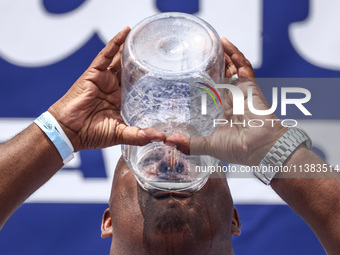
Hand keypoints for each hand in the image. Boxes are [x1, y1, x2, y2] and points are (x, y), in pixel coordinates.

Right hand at [48, 27, 164, 150]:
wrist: (69, 132)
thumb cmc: (91, 134)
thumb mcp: (120, 134)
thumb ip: (139, 135)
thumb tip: (161, 138)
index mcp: (121, 100)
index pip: (137, 85)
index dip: (148, 77)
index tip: (164, 71)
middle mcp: (114, 88)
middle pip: (130, 70)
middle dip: (142, 60)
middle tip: (157, 49)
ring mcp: (104, 79)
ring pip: (120, 59)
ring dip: (130, 48)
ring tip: (145, 37)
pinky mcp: (94, 73)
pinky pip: (106, 55)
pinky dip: (115, 43)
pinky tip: (126, 32)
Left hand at [166, 38, 286, 165]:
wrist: (260, 147)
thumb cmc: (236, 148)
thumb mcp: (207, 144)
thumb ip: (188, 143)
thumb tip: (167, 141)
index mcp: (220, 112)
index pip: (209, 92)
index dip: (202, 82)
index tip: (190, 74)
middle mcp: (230, 100)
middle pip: (220, 77)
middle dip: (212, 65)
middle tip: (200, 53)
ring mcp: (240, 92)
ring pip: (231, 69)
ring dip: (223, 56)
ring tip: (213, 43)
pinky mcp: (250, 86)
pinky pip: (244, 66)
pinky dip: (236, 54)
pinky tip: (226, 43)